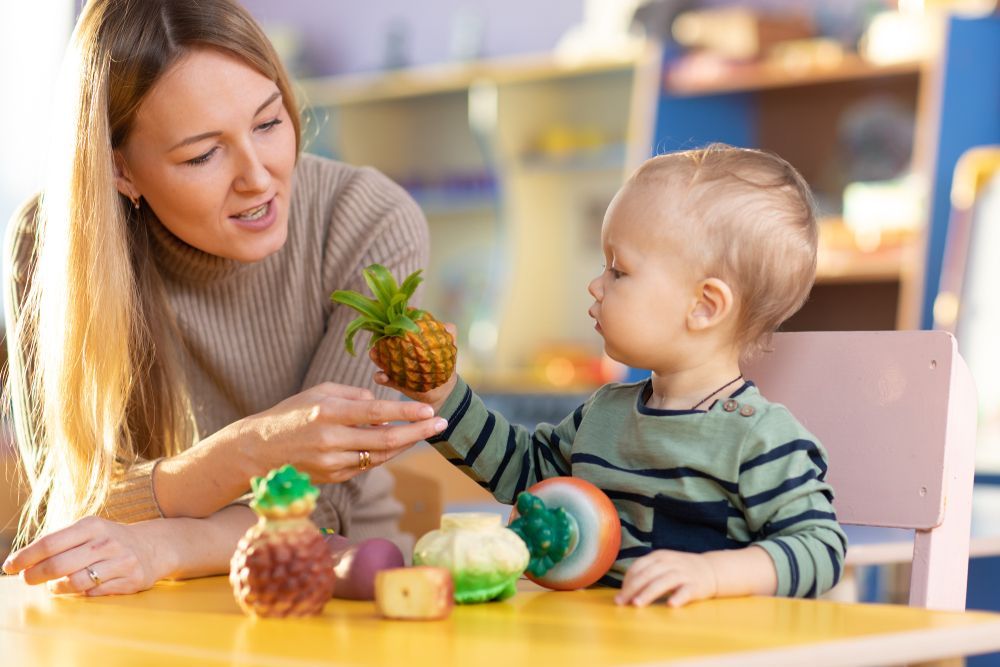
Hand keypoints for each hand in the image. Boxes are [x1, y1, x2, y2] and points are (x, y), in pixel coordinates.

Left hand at [1, 517, 168, 596]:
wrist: (154, 546)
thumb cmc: (109, 541)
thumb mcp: (88, 531)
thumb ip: (60, 543)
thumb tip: (22, 561)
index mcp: (92, 525)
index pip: (50, 543)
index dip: (25, 557)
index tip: (9, 566)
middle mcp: (107, 542)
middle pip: (58, 565)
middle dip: (35, 576)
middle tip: (27, 580)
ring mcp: (121, 561)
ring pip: (75, 582)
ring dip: (58, 588)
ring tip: (55, 586)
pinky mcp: (132, 580)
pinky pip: (95, 593)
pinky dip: (82, 593)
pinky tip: (82, 588)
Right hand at [234, 381, 447, 483]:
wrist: (258, 451)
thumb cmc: (291, 414)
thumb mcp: (319, 392)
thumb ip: (354, 395)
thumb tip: (382, 408)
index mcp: (329, 413)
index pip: (378, 413)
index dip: (407, 412)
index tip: (430, 409)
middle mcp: (333, 440)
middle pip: (386, 440)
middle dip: (418, 432)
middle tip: (442, 423)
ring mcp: (333, 463)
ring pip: (380, 456)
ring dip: (405, 444)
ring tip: (422, 430)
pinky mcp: (333, 478)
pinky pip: (367, 466)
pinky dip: (383, 454)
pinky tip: (395, 444)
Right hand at [371, 323, 458, 412]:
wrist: (443, 389)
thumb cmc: (444, 364)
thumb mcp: (449, 347)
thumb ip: (449, 334)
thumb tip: (446, 326)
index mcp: (411, 340)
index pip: (400, 326)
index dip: (395, 320)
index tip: (393, 317)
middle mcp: (400, 350)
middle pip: (385, 340)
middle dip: (379, 337)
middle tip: (378, 336)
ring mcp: (395, 366)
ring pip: (380, 358)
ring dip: (375, 355)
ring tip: (374, 354)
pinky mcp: (393, 381)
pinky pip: (383, 378)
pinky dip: (381, 377)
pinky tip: (383, 377)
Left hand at [615, 549, 717, 607]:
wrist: (711, 570)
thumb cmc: (679, 570)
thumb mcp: (662, 564)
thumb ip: (646, 573)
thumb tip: (624, 590)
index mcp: (659, 556)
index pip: (639, 567)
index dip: (627, 581)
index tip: (620, 596)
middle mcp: (670, 563)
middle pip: (648, 574)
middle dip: (632, 589)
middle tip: (621, 603)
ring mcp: (684, 573)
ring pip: (664, 582)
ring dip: (649, 593)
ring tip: (637, 604)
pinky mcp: (696, 585)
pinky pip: (686, 591)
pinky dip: (678, 597)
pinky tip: (670, 604)